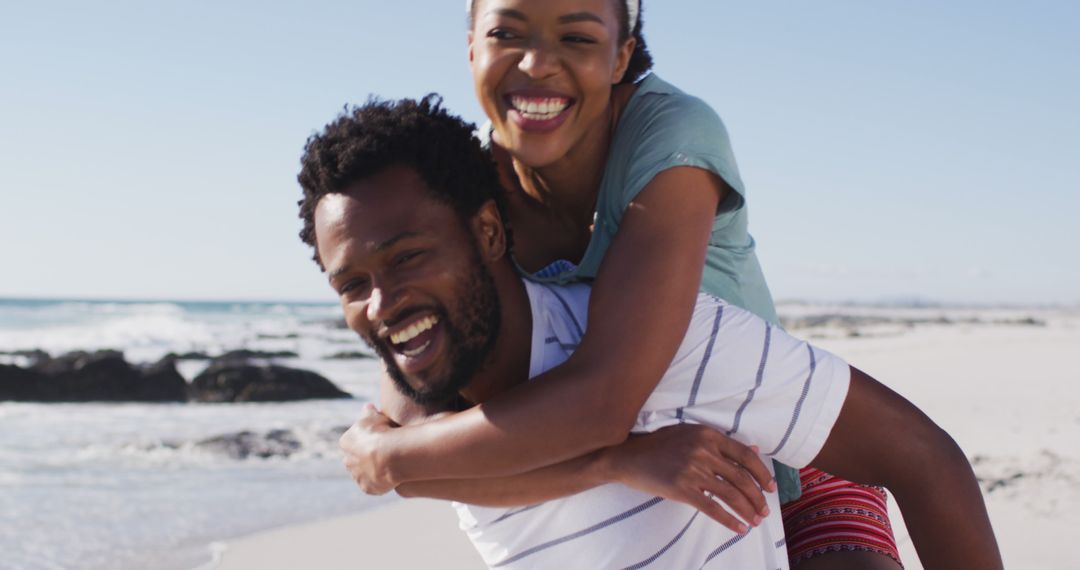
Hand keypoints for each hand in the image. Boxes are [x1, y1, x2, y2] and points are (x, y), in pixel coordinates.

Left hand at [339, 403, 398, 494]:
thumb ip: (368, 412)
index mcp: (346, 442)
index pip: (352, 441)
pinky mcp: (367, 488)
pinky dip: (379, 482)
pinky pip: (372, 485)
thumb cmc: (382, 432)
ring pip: (362, 473)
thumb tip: (367, 406)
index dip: (365, 440)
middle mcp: (347, 461)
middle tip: (382, 453)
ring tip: (388, 464)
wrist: (389, 456)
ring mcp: (357, 475)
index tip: (378, 438)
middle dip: (365, 457)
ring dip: (371, 470)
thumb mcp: (374, 416)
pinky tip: (390, 475)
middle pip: (355, 459)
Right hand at [601, 423, 776, 533]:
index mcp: (708, 435)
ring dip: (747, 511)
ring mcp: (693, 470)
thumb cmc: (659, 445)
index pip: (745, 455)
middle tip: (765, 511)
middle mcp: (703, 451)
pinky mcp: (682, 488)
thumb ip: (721, 444)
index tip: (770, 488)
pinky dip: (729, 520)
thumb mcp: (690, 435)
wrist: (627, 456)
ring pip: (730, 494)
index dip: (762, 474)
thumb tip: (754, 450)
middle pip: (741, 478)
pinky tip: (740, 528)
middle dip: (757, 498)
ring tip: (755, 521)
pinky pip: (712, 508)